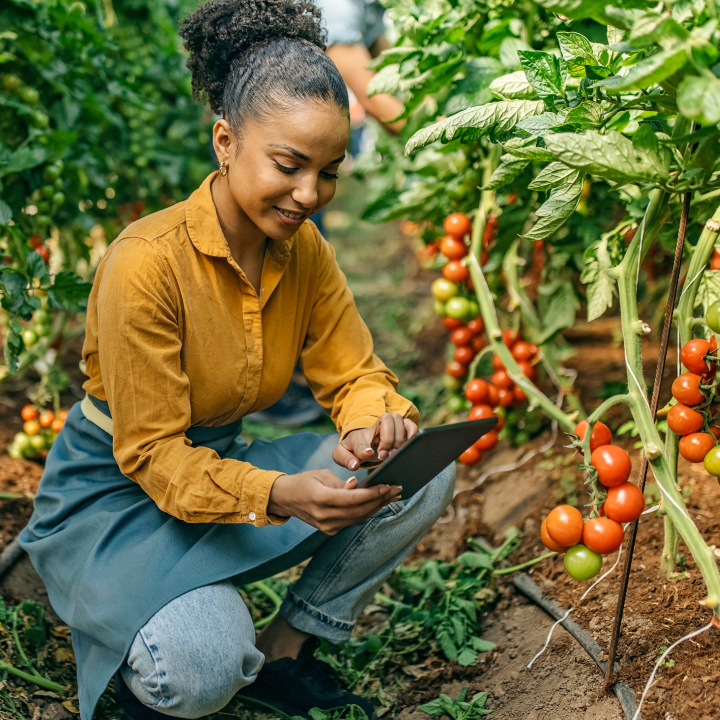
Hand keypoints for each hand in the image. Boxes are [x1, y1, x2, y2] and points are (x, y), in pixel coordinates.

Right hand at [267, 470, 400, 534]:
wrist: (285, 499)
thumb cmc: (305, 481)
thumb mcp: (322, 475)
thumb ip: (341, 483)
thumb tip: (357, 486)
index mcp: (321, 499)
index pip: (352, 499)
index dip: (372, 494)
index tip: (387, 486)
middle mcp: (325, 517)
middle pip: (359, 511)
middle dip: (380, 500)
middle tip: (397, 489)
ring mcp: (327, 526)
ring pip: (359, 518)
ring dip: (378, 507)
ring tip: (393, 496)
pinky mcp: (330, 530)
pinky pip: (353, 521)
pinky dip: (367, 512)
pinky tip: (379, 504)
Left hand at [332, 413, 418, 471]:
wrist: (365, 447)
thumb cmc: (355, 449)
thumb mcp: (343, 454)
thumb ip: (345, 459)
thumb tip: (354, 464)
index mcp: (361, 432)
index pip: (362, 437)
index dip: (364, 447)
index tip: (368, 454)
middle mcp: (379, 425)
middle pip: (388, 419)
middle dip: (388, 439)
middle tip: (383, 456)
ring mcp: (393, 426)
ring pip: (401, 421)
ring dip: (400, 438)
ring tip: (395, 454)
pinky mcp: (404, 431)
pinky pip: (412, 427)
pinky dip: (413, 435)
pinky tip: (408, 447)